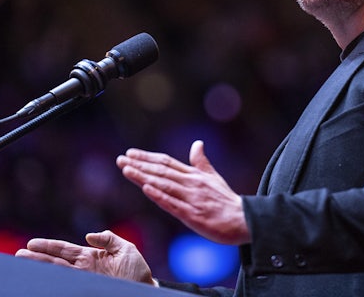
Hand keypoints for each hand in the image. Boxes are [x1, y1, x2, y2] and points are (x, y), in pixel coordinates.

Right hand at [15, 230, 153, 283]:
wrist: (146, 290)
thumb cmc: (138, 271)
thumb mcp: (126, 249)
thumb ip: (108, 239)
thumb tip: (89, 235)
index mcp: (90, 257)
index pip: (65, 250)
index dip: (49, 247)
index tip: (31, 244)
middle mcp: (83, 270)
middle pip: (55, 262)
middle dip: (37, 259)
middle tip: (19, 255)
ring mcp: (85, 281)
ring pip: (58, 274)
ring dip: (41, 270)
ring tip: (24, 265)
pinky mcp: (88, 289)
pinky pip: (69, 286)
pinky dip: (55, 284)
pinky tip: (43, 282)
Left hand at [117, 140, 249, 244]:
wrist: (242, 219)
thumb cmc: (226, 200)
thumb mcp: (213, 177)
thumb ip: (201, 162)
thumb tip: (197, 143)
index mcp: (194, 175)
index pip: (166, 162)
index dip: (147, 157)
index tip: (131, 153)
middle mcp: (191, 184)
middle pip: (161, 171)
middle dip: (139, 165)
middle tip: (121, 160)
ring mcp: (191, 199)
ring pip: (163, 185)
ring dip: (143, 176)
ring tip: (127, 170)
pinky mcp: (192, 215)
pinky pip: (172, 204)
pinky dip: (159, 195)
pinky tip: (146, 189)